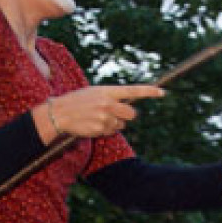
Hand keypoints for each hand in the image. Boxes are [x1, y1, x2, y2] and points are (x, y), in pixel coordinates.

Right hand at [35, 84, 164, 141]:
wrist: (59, 113)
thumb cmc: (78, 101)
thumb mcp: (95, 93)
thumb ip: (112, 98)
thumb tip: (129, 109)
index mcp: (107, 91)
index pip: (133, 90)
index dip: (149, 92)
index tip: (162, 92)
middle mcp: (108, 103)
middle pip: (132, 114)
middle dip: (127, 116)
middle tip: (114, 114)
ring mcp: (105, 117)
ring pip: (121, 125)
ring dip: (113, 124)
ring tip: (96, 118)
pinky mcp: (101, 129)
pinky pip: (111, 132)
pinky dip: (105, 130)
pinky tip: (93, 124)